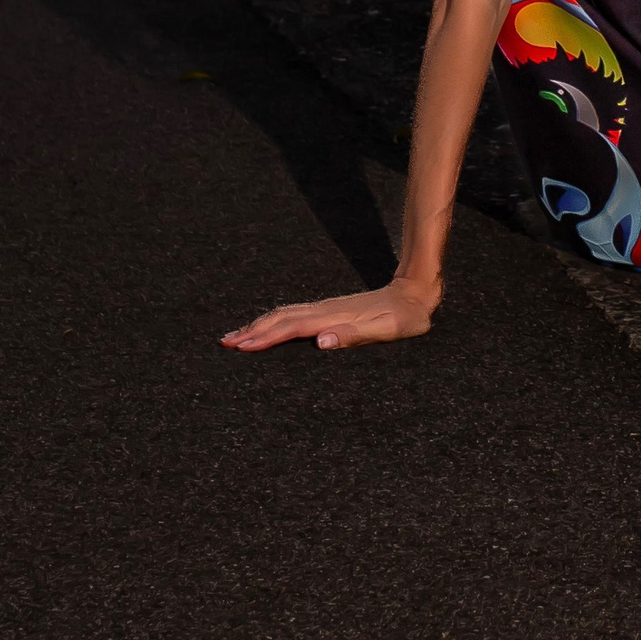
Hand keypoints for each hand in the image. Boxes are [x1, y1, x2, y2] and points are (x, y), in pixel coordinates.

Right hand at [220, 280, 436, 352]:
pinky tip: (267, 327)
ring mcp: (327, 308)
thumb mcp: (389, 330)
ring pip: (285, 314)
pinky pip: (295, 314)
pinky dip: (274, 321)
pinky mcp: (330, 310)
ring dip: (259, 325)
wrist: (416, 292)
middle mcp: (326, 310)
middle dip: (252, 331)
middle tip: (224, 344)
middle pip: (281, 318)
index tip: (241, 347)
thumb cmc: (406, 317)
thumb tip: (321, 342)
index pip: (292, 329)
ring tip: (235, 337)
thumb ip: (356, 336)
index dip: (266, 337)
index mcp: (335, 318)